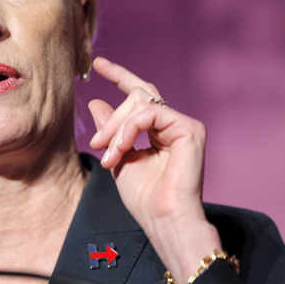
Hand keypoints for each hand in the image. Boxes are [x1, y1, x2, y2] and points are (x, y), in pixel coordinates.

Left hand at [88, 57, 220, 283]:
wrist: (164, 220)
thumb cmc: (146, 199)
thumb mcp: (119, 158)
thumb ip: (111, 131)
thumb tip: (97, 102)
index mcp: (162, 131)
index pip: (141, 95)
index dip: (119, 76)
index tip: (98, 64)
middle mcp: (175, 124)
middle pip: (139, 96)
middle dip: (112, 116)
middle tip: (95, 143)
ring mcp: (185, 125)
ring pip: (141, 103)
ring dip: (117, 128)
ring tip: (108, 155)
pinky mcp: (190, 129)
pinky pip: (150, 113)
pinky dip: (129, 129)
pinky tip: (121, 149)